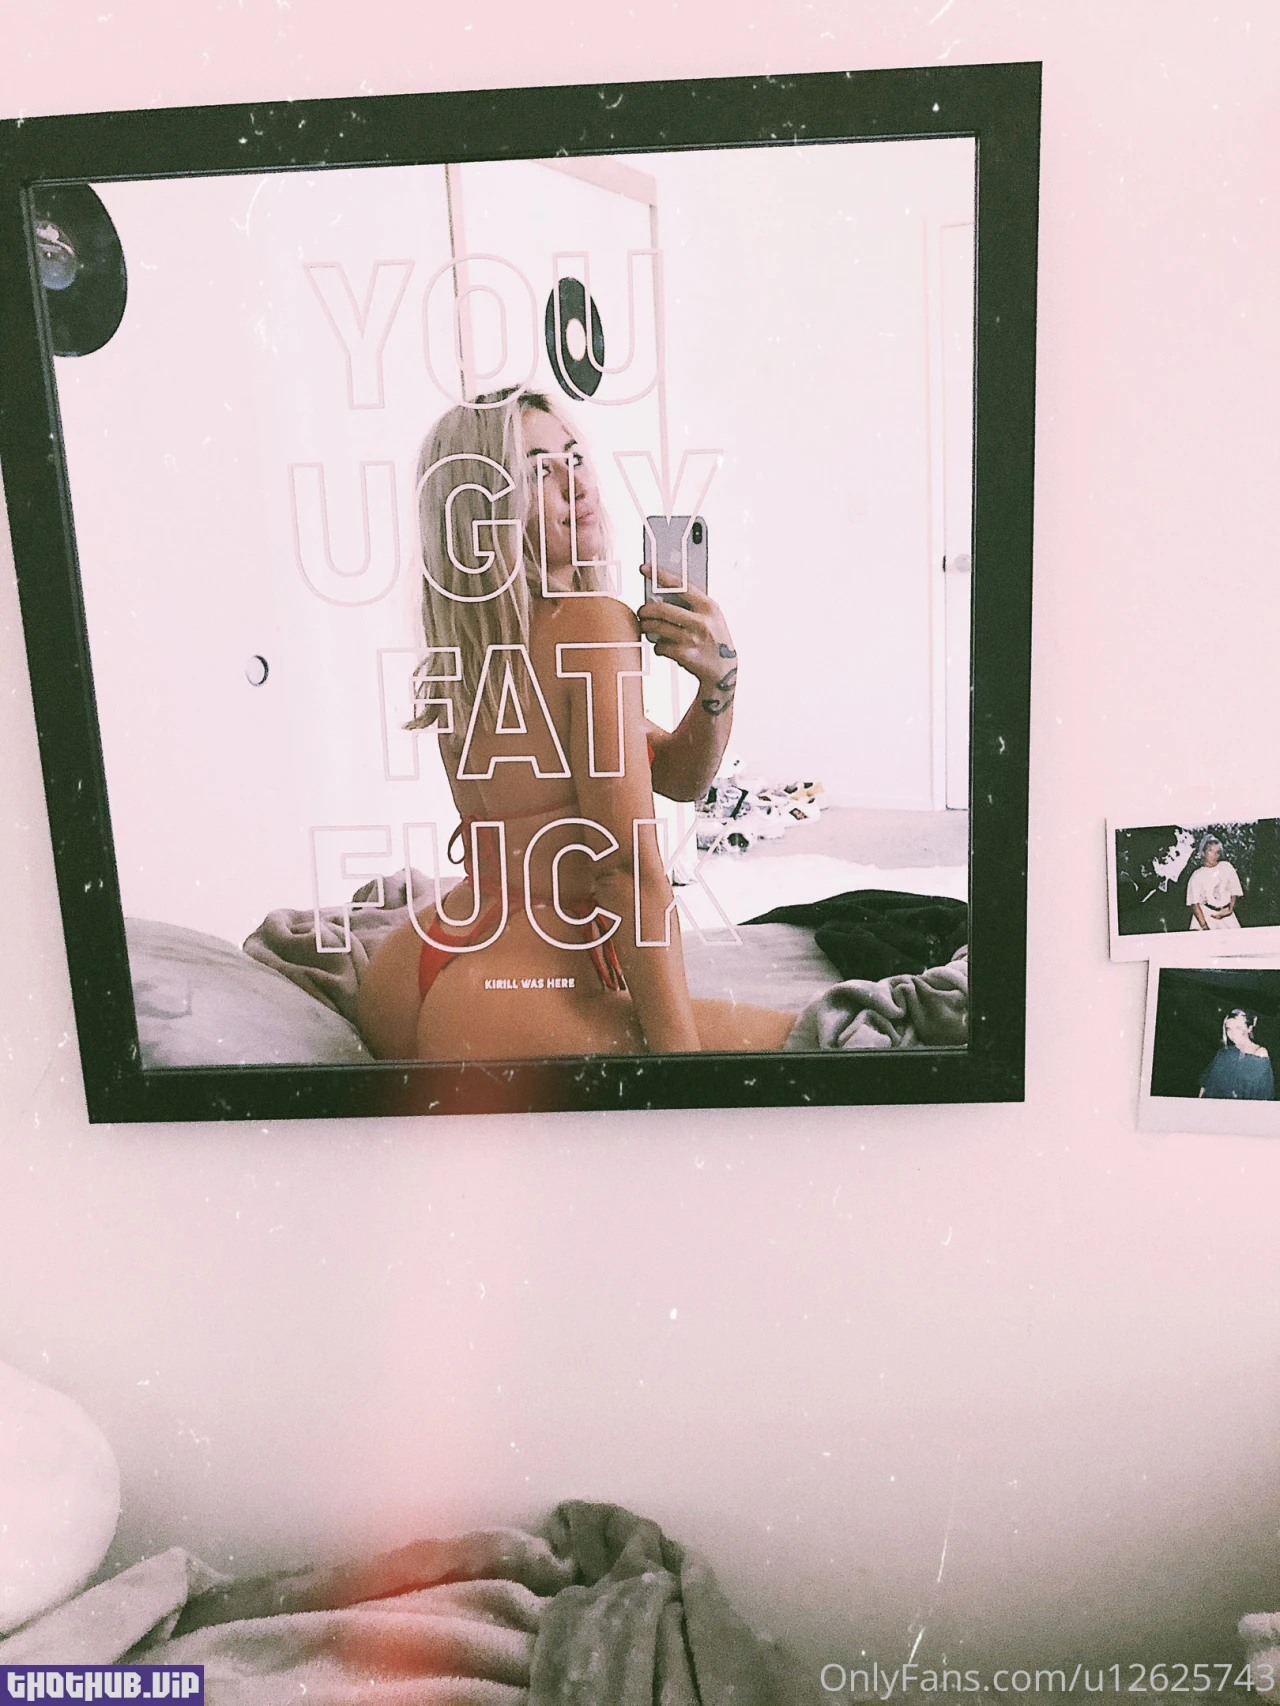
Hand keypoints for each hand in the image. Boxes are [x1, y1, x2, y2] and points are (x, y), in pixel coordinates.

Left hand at [637, 585, 737, 707]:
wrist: (723, 669)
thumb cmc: (714, 639)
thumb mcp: (711, 616)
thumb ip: (692, 604)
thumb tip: (661, 593)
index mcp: (708, 606)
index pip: (680, 585)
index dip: (660, 575)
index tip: (645, 568)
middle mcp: (701, 621)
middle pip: (662, 609)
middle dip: (646, 610)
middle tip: (642, 612)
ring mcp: (693, 639)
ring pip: (657, 627)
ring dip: (647, 627)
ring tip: (647, 627)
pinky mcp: (684, 654)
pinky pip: (660, 646)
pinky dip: (657, 646)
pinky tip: (662, 646)